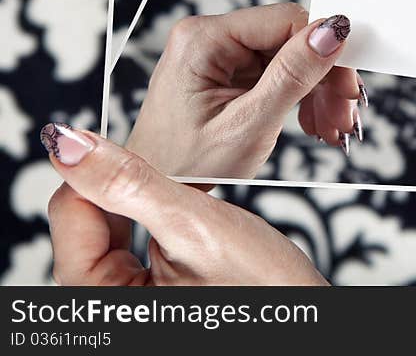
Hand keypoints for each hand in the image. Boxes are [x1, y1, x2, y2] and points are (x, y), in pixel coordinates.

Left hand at [42, 123, 325, 284]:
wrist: (306, 314)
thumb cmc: (265, 291)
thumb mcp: (196, 227)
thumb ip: (130, 185)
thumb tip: (67, 144)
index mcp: (99, 301)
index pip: (70, 210)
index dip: (114, 172)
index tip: (157, 162)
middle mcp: (104, 305)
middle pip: (88, 219)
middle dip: (134, 191)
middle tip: (187, 194)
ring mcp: (126, 300)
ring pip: (113, 225)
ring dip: (150, 202)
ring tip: (195, 208)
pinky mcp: (147, 292)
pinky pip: (134, 241)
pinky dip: (161, 220)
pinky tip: (193, 222)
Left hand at [126, 3, 364, 177]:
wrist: (158, 192)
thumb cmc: (183, 168)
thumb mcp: (247, 125)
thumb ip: (292, 75)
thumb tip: (331, 31)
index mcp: (203, 39)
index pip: (286, 19)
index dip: (325, 50)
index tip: (347, 87)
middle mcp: (209, 37)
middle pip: (291, 38)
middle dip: (323, 78)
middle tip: (343, 115)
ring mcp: (219, 53)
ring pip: (291, 56)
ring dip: (317, 92)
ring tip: (330, 127)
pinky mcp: (229, 70)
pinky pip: (278, 71)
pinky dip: (301, 97)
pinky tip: (312, 122)